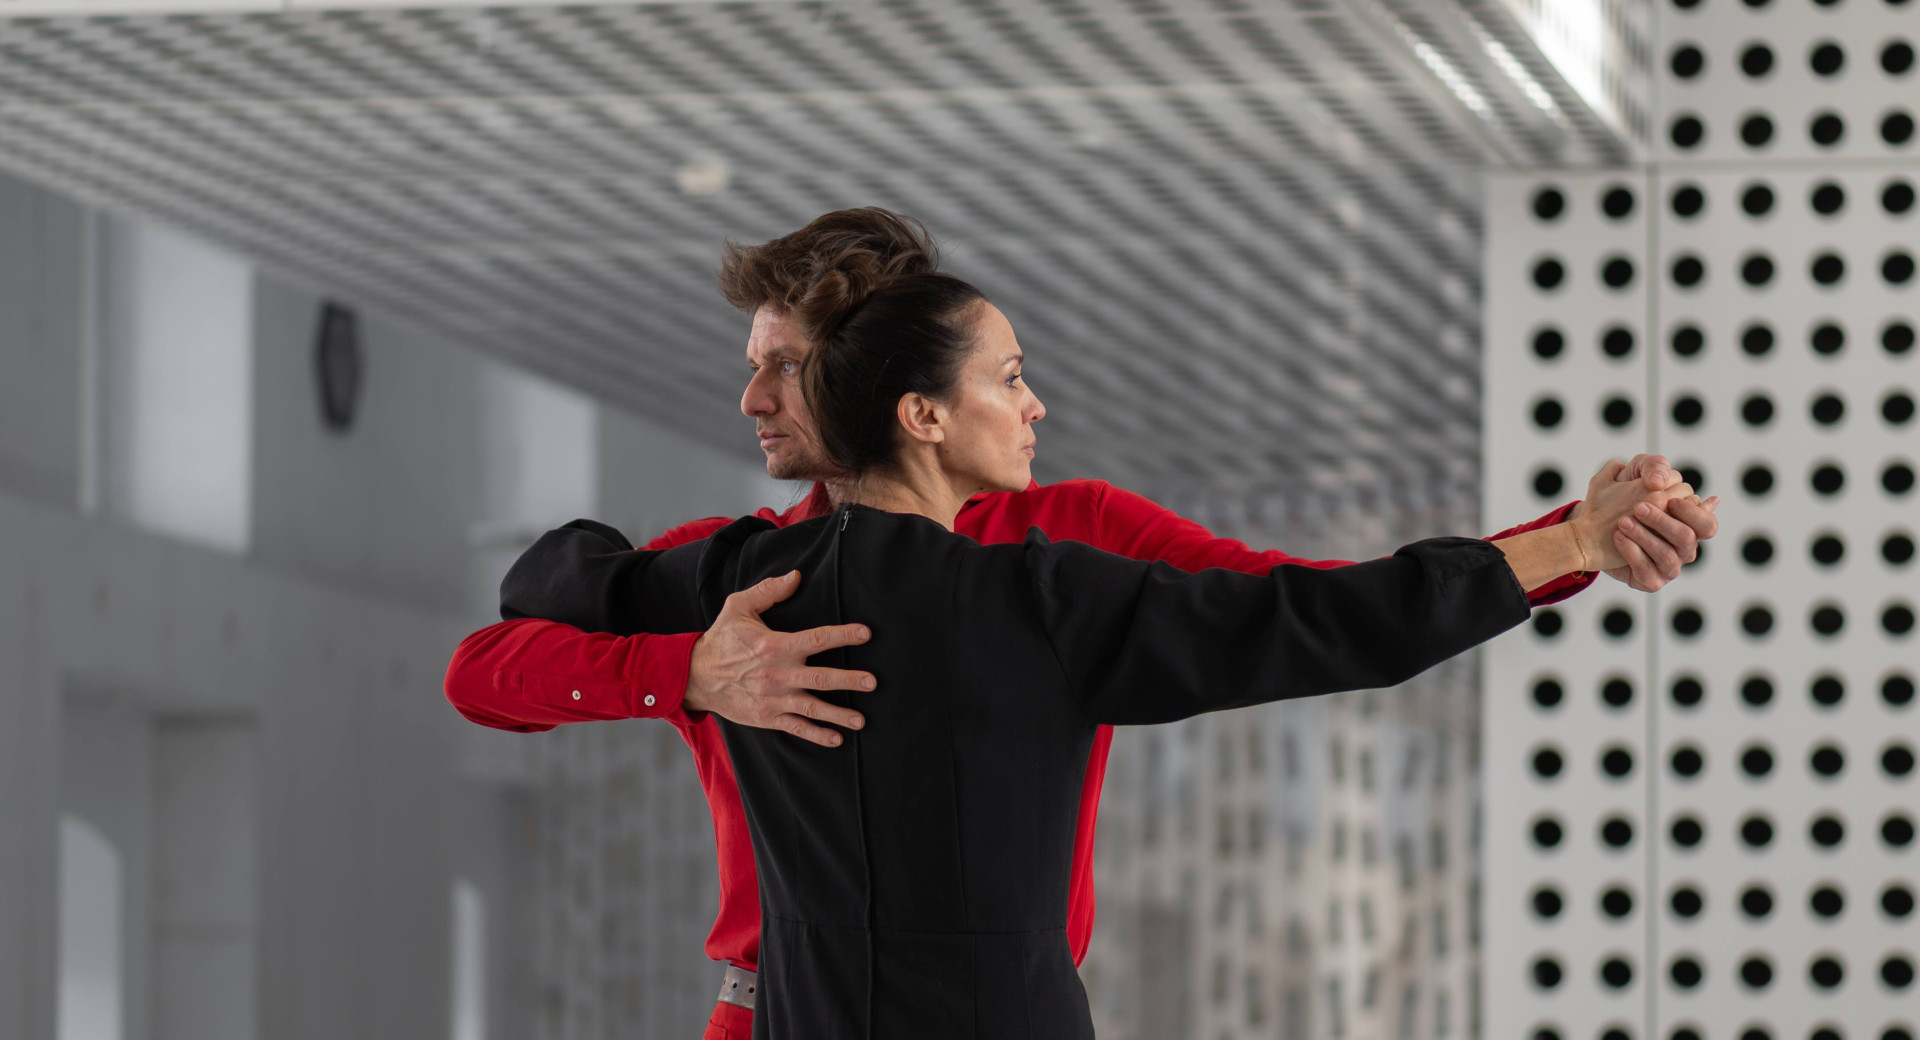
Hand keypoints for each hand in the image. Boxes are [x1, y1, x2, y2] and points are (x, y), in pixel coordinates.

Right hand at [686, 571, 875, 746]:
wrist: (696, 676)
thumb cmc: (721, 639)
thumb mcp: (738, 607)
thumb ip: (768, 590)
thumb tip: (797, 576)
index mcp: (775, 646)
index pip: (817, 639)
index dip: (843, 635)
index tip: (866, 633)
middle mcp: (778, 674)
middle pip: (821, 678)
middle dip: (849, 680)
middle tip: (873, 682)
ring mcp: (774, 699)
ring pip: (813, 708)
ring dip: (839, 714)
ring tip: (861, 720)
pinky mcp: (768, 717)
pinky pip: (797, 728)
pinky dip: (817, 735)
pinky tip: (837, 739)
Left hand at [1571, 455, 1720, 591]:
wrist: (1590, 525)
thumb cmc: (1619, 496)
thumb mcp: (1632, 473)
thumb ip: (1652, 467)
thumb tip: (1665, 479)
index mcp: (1688, 524)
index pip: (1708, 525)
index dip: (1692, 513)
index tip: (1669, 499)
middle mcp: (1683, 548)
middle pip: (1688, 539)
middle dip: (1663, 522)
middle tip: (1638, 508)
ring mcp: (1668, 567)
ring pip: (1668, 556)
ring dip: (1645, 537)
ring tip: (1622, 523)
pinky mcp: (1650, 581)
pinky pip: (1648, 573)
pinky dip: (1633, 553)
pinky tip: (1618, 538)